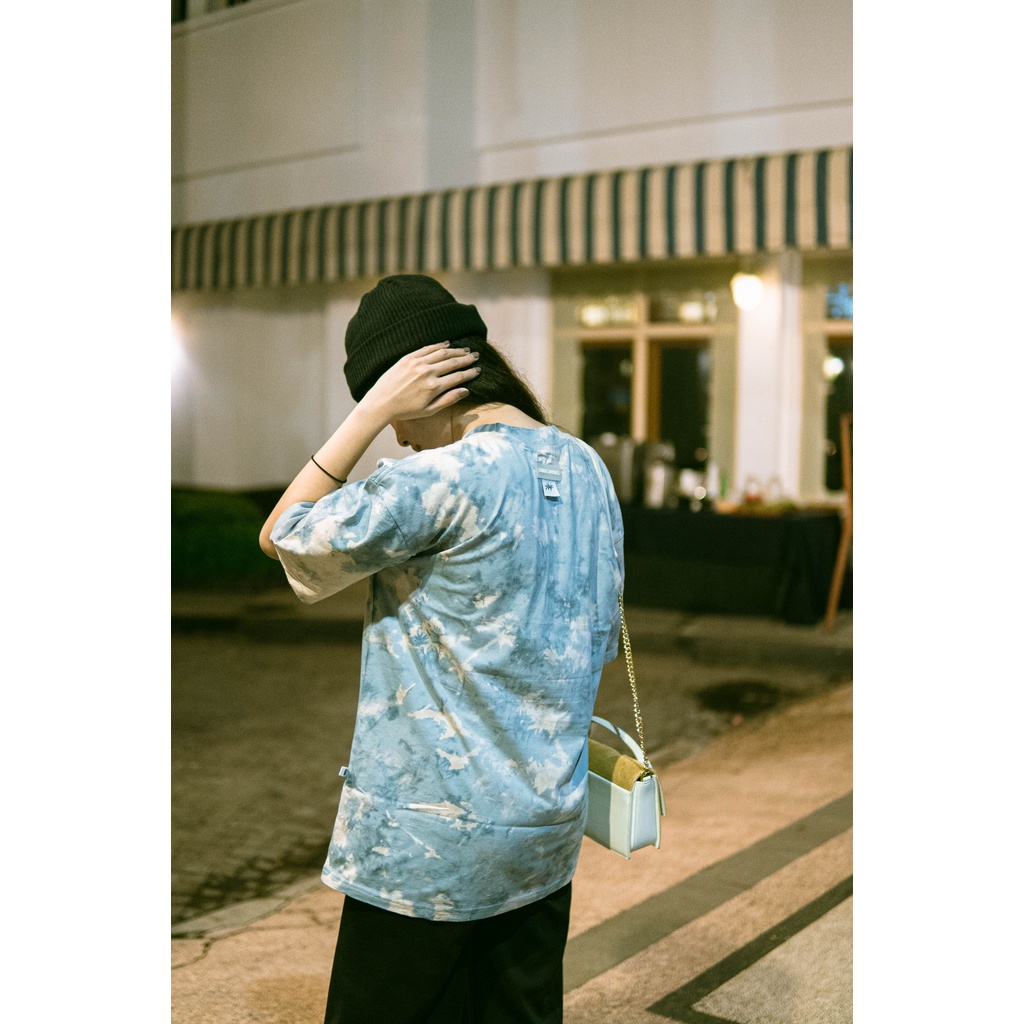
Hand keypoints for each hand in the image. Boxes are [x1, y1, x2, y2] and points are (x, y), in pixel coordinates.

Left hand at [359, 343, 480, 422]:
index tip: (478, 370)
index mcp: (434, 387)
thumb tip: (466, 391)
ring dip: (456, 350)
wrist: (380, 403)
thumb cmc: (405, 411)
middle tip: (476, 356)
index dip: (470, 373)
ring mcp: (417, 363)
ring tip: (465, 349)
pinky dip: (438, 345)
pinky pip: (427, 349)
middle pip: (452, 362)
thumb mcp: (429, 411)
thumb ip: (448, 400)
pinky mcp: (407, 358)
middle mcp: (427, 372)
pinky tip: (447, 344)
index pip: (458, 377)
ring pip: (442, 353)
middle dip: (466, 359)